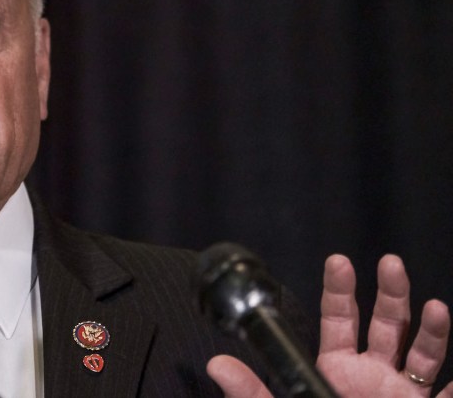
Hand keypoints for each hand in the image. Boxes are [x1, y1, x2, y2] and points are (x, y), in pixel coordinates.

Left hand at [207, 254, 451, 396]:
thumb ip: (252, 392)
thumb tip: (216, 365)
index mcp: (338, 368)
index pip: (339, 318)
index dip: (339, 289)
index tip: (338, 261)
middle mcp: (374, 375)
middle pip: (386, 323)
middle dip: (390, 292)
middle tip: (389, 263)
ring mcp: (402, 394)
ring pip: (422, 354)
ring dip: (430, 330)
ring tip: (434, 307)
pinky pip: (448, 396)